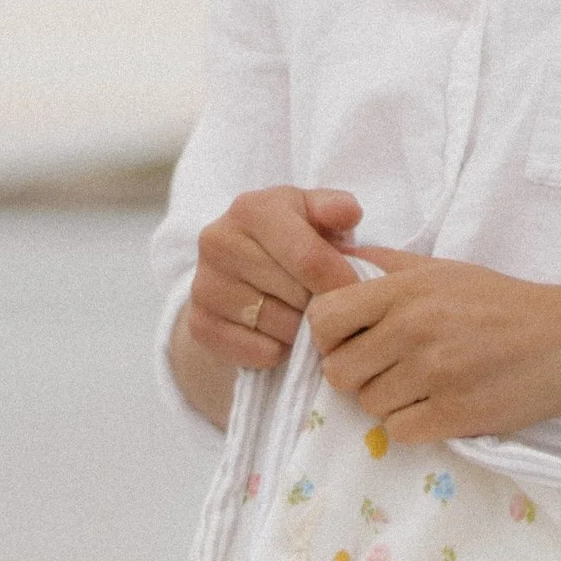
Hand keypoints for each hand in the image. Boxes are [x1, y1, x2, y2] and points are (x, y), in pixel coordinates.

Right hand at [187, 186, 362, 368]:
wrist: (240, 276)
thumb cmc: (292, 242)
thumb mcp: (315, 216)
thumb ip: (334, 209)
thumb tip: (349, 213)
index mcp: (251, 209)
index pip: (309, 258)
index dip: (343, 283)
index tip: (360, 295)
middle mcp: (218, 242)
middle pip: (297, 295)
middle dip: (324, 306)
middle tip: (335, 308)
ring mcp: (204, 286)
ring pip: (280, 326)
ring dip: (304, 331)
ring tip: (307, 319)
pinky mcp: (199, 325)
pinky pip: (260, 352)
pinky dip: (281, 351)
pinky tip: (282, 335)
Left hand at [307, 249, 560, 443]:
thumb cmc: (503, 303)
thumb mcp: (444, 269)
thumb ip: (387, 265)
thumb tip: (335, 257)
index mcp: (406, 289)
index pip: (323, 319)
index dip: (327, 338)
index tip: (352, 342)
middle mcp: (414, 328)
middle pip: (339, 372)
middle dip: (358, 375)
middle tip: (390, 370)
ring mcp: (435, 374)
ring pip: (370, 405)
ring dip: (390, 402)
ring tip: (424, 385)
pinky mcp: (456, 413)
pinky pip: (400, 431)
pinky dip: (414, 424)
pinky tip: (440, 405)